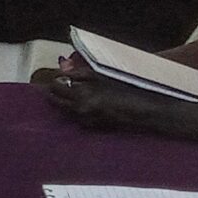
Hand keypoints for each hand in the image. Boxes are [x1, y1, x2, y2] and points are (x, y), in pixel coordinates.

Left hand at [42, 71, 174, 131]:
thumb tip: (62, 70)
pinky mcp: (91, 127)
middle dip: (55, 90)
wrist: (143, 111)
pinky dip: (74, 109)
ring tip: (71, 90)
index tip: (57, 74)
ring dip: (64, 100)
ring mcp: (85, 120)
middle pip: (55, 100)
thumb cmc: (126, 89)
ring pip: (63, 109)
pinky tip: (84, 101)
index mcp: (82, 95)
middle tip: (60, 82)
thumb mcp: (101, 75)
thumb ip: (79, 73)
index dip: (54, 79)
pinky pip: (75, 116)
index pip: (55, 87)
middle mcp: (80, 111)